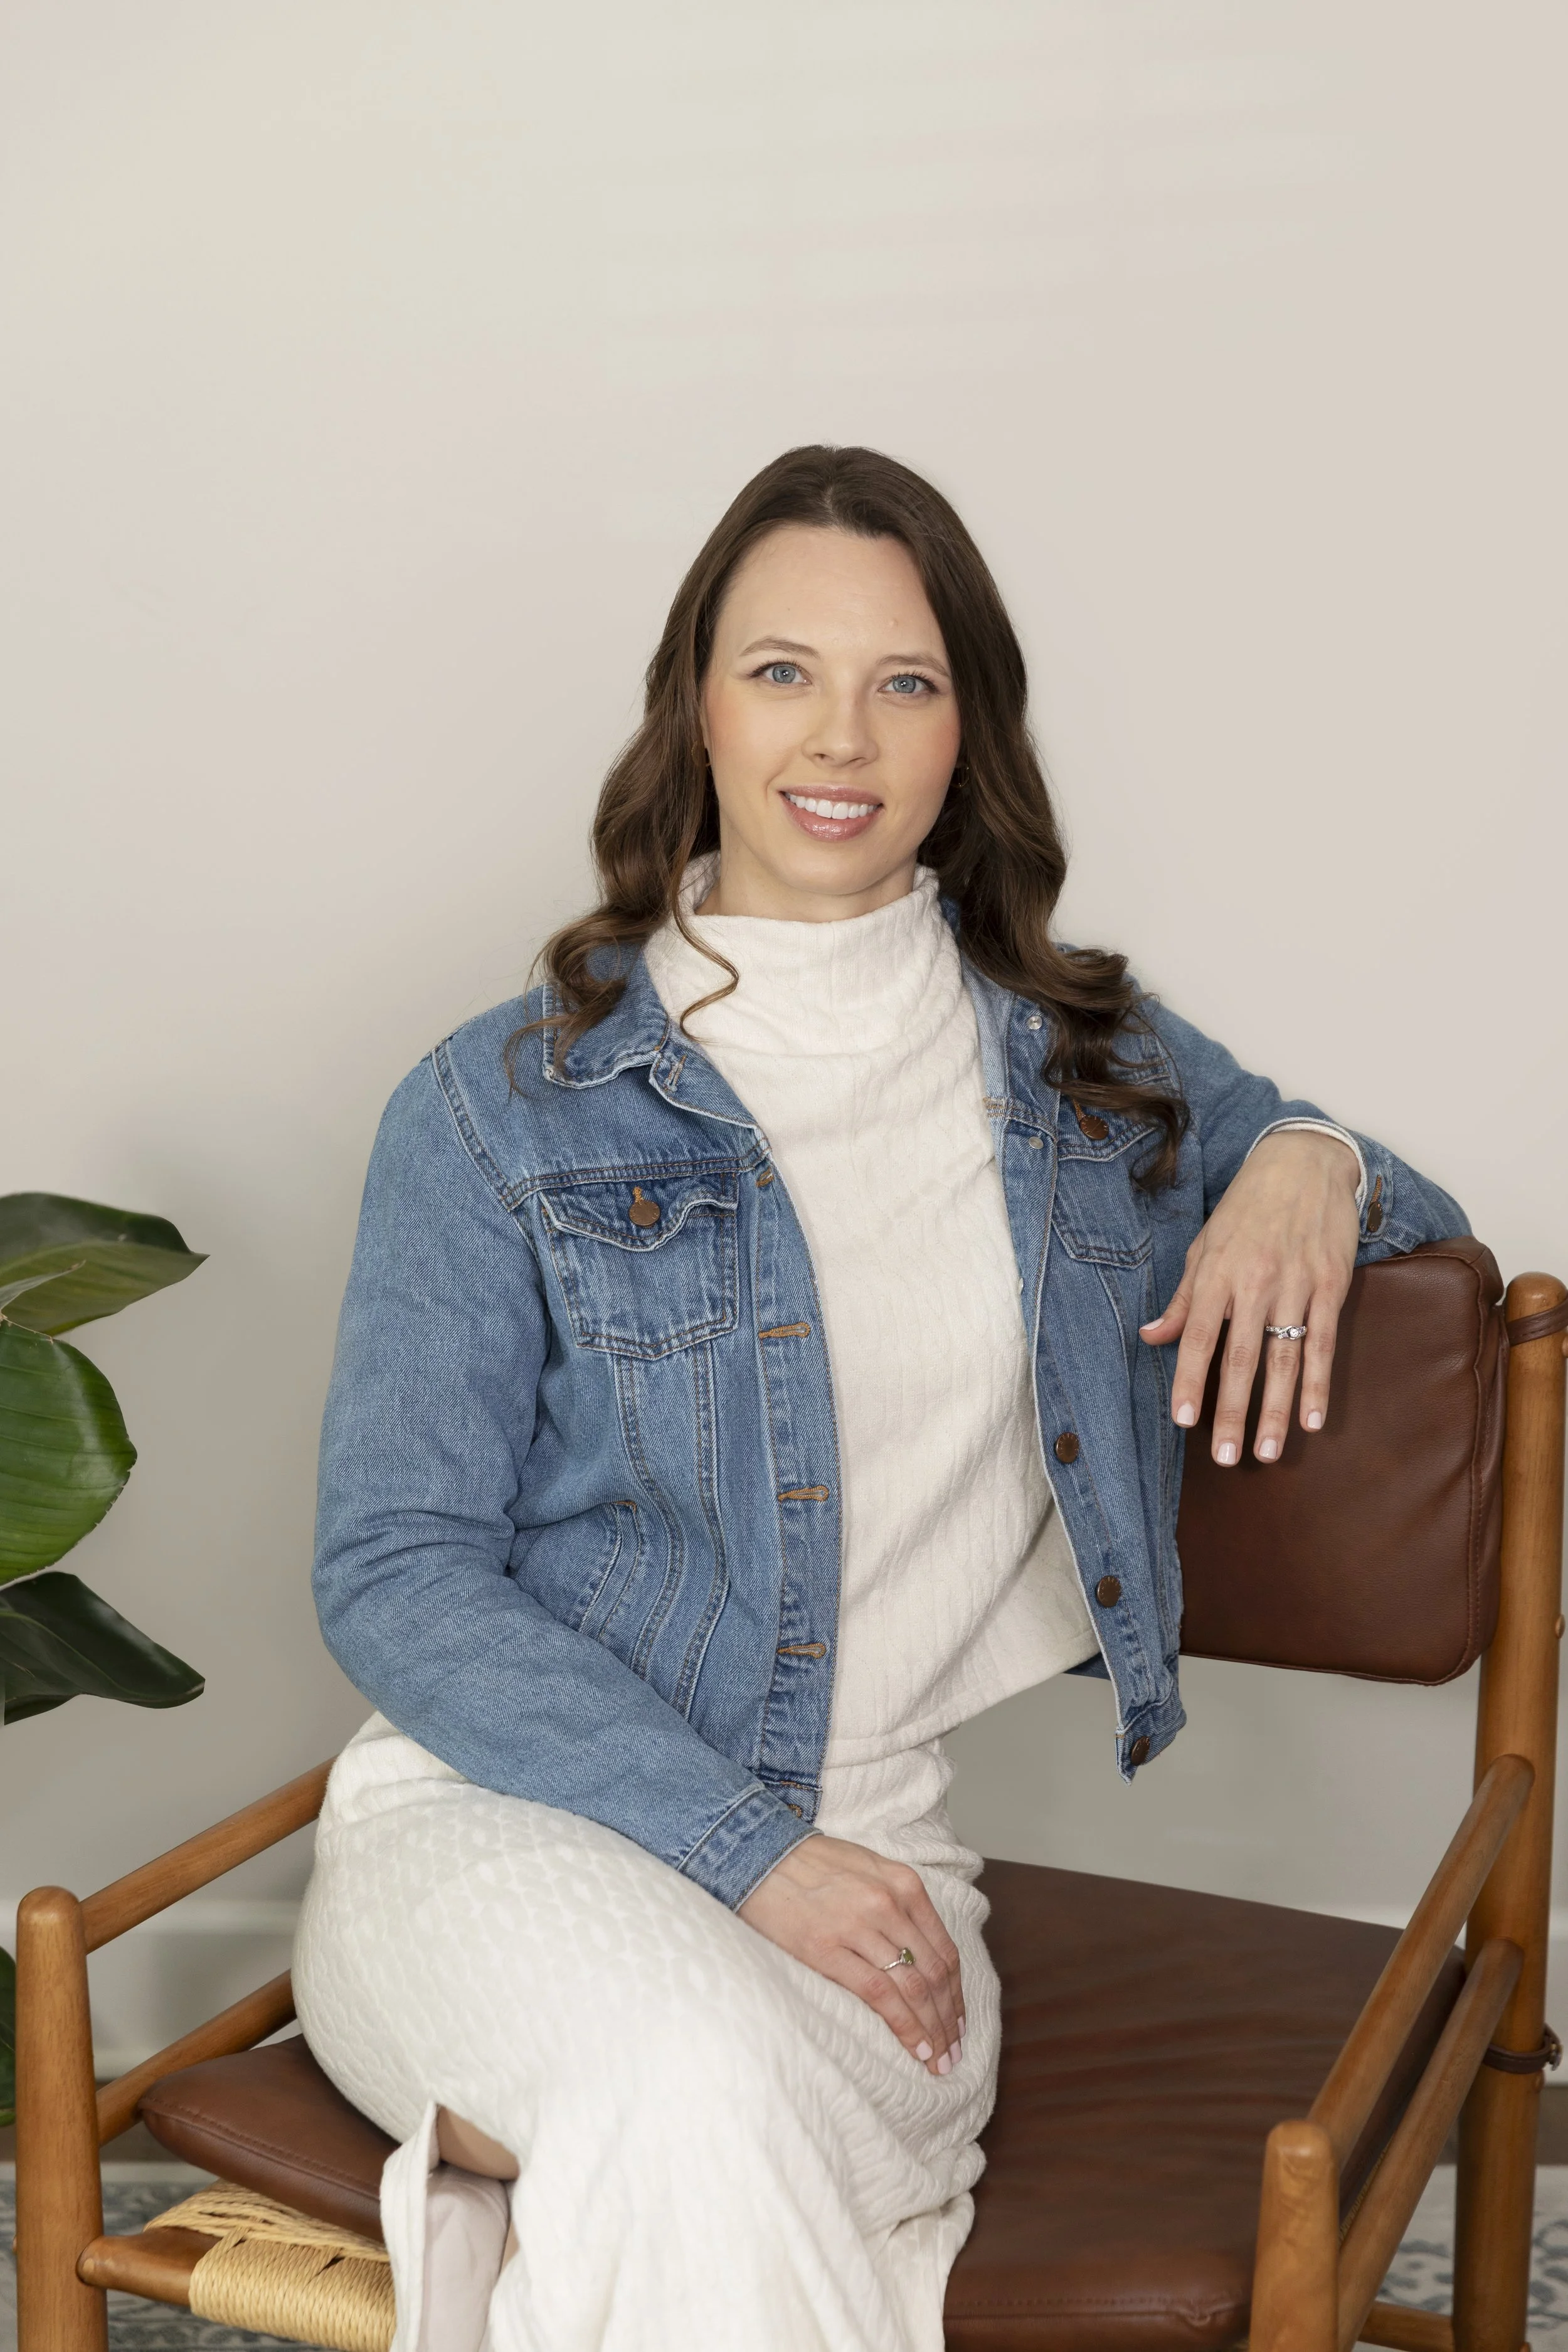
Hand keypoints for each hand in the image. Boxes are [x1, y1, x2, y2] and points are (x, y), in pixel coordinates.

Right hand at [739, 1834, 964, 2074]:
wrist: (757, 1855)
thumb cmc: (812, 1864)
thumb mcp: (869, 1869)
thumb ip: (898, 1904)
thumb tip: (919, 1952)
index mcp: (903, 1884)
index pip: (944, 1950)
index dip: (956, 1993)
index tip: (958, 2022)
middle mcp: (888, 1904)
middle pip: (934, 1974)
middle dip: (948, 2019)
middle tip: (955, 2052)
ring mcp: (858, 1927)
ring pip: (913, 1988)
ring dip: (932, 2029)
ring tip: (939, 2060)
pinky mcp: (827, 1950)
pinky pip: (879, 1995)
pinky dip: (904, 2026)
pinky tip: (916, 2048)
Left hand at [1138, 1130, 1359, 1465]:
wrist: (1303, 1163)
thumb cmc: (1247, 1208)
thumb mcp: (1205, 1245)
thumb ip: (1183, 1297)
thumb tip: (1151, 1337)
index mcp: (1217, 1272)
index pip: (1198, 1336)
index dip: (1190, 1380)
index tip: (1184, 1421)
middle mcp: (1255, 1281)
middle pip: (1241, 1357)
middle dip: (1233, 1410)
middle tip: (1226, 1456)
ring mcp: (1296, 1284)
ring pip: (1285, 1357)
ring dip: (1278, 1409)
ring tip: (1270, 1451)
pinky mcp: (1332, 1284)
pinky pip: (1325, 1342)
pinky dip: (1319, 1382)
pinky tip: (1314, 1418)